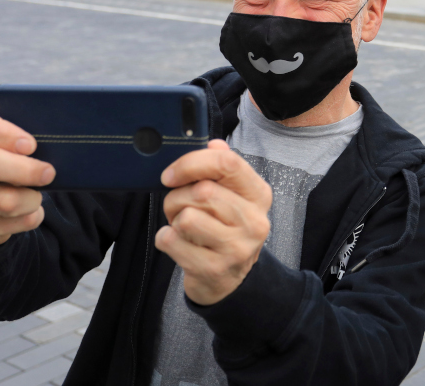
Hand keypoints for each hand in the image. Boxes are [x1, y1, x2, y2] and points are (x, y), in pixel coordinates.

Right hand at [0, 105, 55, 247]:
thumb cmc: (15, 159)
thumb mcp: (18, 140)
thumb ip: (33, 130)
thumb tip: (65, 133)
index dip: (0, 133)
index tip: (31, 145)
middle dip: (24, 170)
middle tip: (49, 173)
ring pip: (4, 201)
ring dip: (32, 199)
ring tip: (38, 195)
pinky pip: (10, 225)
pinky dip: (30, 218)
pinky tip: (30, 212)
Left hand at [155, 140, 271, 305]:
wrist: (230, 281)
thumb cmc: (224, 229)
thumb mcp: (230, 196)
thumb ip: (221, 168)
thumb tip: (213, 145)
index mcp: (259, 195)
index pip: (228, 164)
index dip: (192, 163)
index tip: (171, 173)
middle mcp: (255, 222)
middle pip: (201, 191)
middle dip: (177, 196)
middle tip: (178, 206)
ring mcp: (237, 249)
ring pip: (186, 217)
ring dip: (173, 219)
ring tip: (183, 227)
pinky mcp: (214, 269)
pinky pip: (171, 241)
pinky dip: (166, 239)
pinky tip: (179, 243)